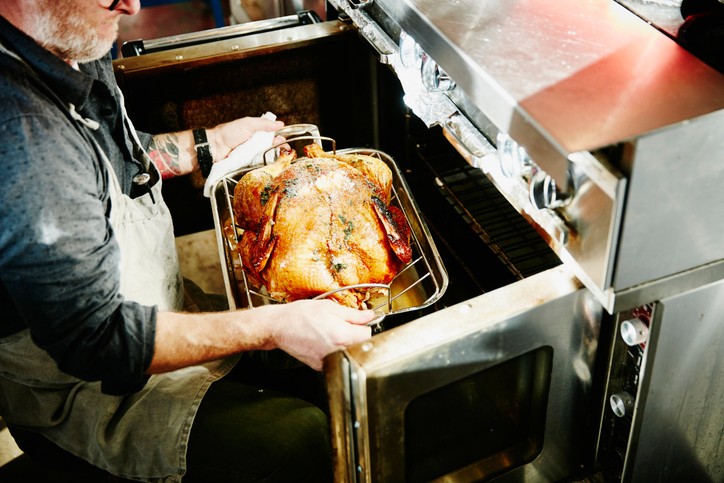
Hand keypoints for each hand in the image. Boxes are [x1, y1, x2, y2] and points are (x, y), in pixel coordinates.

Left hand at [209, 116, 284, 159]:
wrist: (215, 147)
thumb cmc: (229, 133)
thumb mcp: (248, 124)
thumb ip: (264, 124)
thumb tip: (280, 124)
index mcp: (256, 133)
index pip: (272, 135)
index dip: (279, 138)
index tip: (285, 141)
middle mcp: (255, 144)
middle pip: (272, 147)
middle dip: (280, 148)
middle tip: (285, 150)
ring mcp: (252, 155)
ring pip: (268, 157)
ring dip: (276, 157)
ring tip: (281, 157)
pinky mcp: (249, 164)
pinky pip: (260, 165)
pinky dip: (267, 165)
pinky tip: (273, 165)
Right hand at [260, 299, 374, 370]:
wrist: (279, 327)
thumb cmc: (301, 315)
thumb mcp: (330, 308)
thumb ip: (354, 314)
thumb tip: (370, 316)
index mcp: (342, 336)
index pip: (368, 334)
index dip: (364, 325)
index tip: (358, 321)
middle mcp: (337, 352)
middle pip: (360, 346)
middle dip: (355, 335)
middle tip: (342, 325)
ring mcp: (328, 361)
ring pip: (348, 353)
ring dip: (345, 344)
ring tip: (331, 332)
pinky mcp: (320, 366)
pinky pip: (336, 359)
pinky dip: (334, 351)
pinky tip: (323, 341)